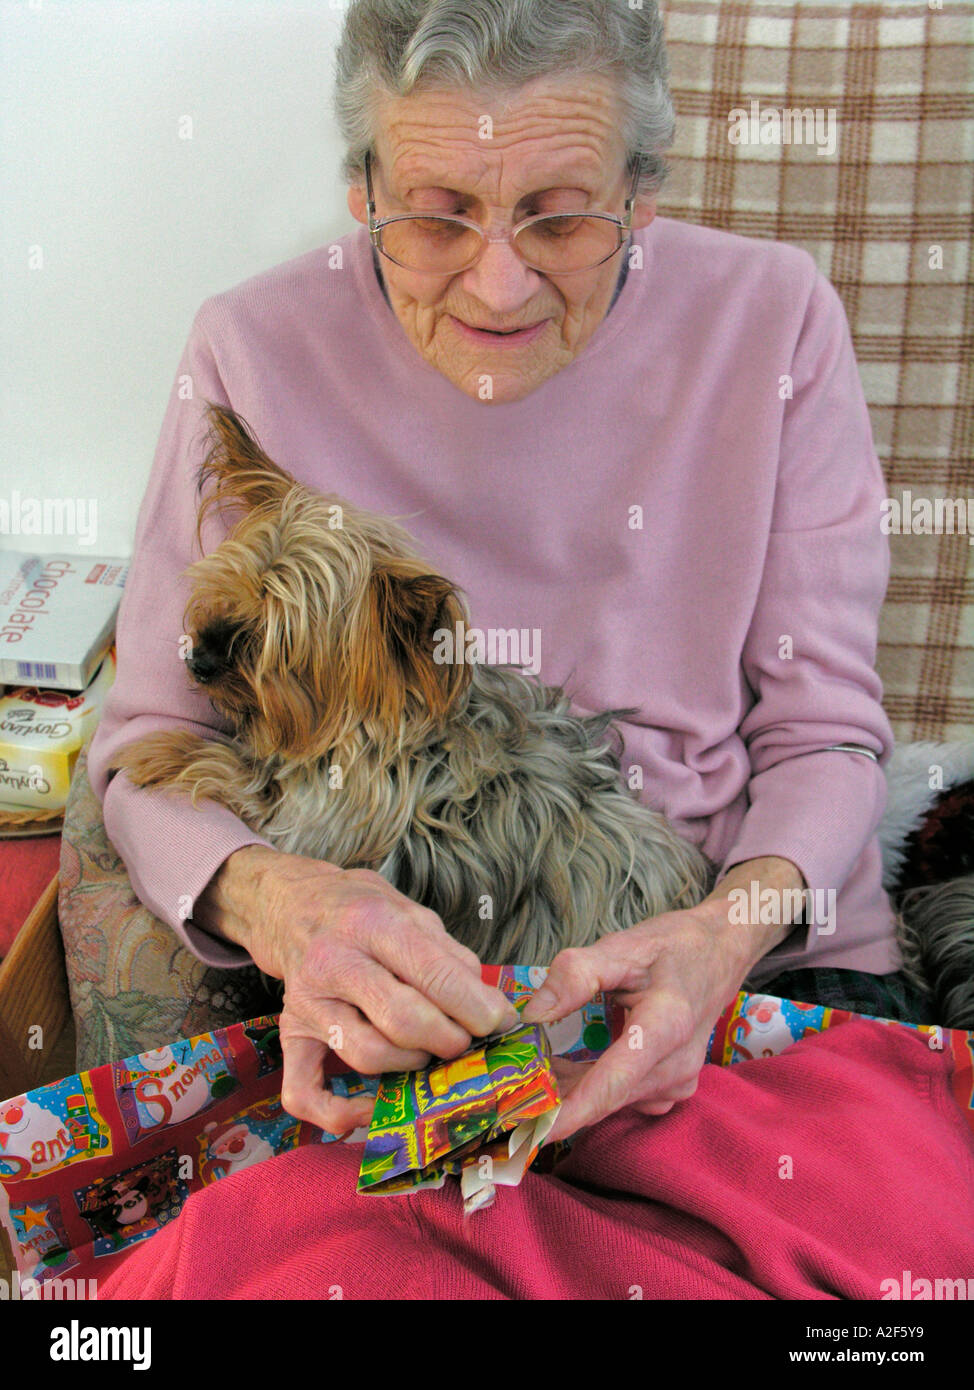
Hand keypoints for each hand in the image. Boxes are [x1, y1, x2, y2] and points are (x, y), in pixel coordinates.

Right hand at [195, 846, 518, 1135]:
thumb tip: (492, 1008)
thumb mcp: (412, 913)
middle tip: (467, 1041)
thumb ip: (451, 958)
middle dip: (450, 1040)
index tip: (501, 1022)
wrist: (294, 907)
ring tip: (428, 1053)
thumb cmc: (364, 912)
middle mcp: (334, 962)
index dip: (476, 1007)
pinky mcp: (289, 1035)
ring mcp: (307, 1003)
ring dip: (412, 1066)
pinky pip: (305, 1093)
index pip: (433, 974)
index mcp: (372, 923)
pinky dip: (340, 1115)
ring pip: (368, 1056)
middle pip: (403, 1020)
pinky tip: (373, 1108)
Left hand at [520, 901, 757, 1143]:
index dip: (571, 1113)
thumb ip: (576, 975)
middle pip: (606, 1097)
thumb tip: (533, 1013)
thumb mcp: (623, 947)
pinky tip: (560, 1072)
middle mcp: (676, 1066)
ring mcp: (678, 1081)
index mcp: (665, 1027)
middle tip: (505, 1102)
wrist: (720, 953)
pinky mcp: (674, 1087)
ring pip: (611, 1100)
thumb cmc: (673, 947)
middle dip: (556, 1104)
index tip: (532, 1133)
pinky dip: (590, 1089)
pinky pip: (623, 1096)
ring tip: (525, 1081)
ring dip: (569, 1095)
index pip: (612, 1083)